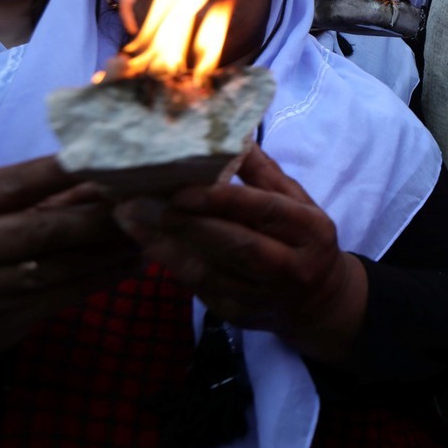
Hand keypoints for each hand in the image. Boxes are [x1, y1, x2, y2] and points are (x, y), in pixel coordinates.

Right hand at [0, 157, 137, 361]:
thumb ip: (36, 197)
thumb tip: (102, 176)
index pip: (11, 185)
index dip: (59, 173)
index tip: (104, 160)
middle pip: (40, 230)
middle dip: (95, 217)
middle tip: (139, 205)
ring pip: (58, 266)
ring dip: (108, 251)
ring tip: (144, 234)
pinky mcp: (1, 322)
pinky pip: (63, 296)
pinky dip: (102, 278)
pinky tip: (130, 265)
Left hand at [112, 146, 365, 359]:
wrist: (318, 301)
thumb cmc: (302, 239)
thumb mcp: (297, 202)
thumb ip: (263, 173)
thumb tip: (231, 132)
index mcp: (310, 230)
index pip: (265, 210)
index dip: (223, 198)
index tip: (181, 186)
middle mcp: (291, 267)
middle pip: (236, 244)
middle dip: (185, 222)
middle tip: (139, 200)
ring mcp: (263, 296)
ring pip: (210, 273)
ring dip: (165, 245)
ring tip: (129, 219)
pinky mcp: (238, 315)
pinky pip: (199, 290)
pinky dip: (170, 265)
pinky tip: (146, 243)